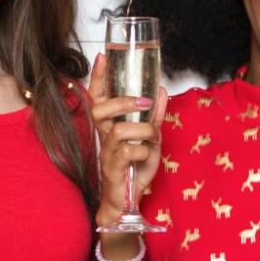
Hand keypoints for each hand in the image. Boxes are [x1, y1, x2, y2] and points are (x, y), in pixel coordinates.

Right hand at [87, 49, 167, 229]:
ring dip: (142, 130)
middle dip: (123, 101)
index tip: (103, 57)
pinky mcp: (113, 169)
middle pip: (99, 109)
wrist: (127, 203)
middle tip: (144, 102)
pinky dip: (144, 151)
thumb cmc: (134, 169)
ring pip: (119, 130)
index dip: (98, 78)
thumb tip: (161, 91)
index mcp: (111, 126)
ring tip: (152, 137)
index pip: (99, 97)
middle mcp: (105, 137)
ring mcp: (107, 153)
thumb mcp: (150, 139)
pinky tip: (146, 157)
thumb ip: (154, 116)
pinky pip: (128, 152)